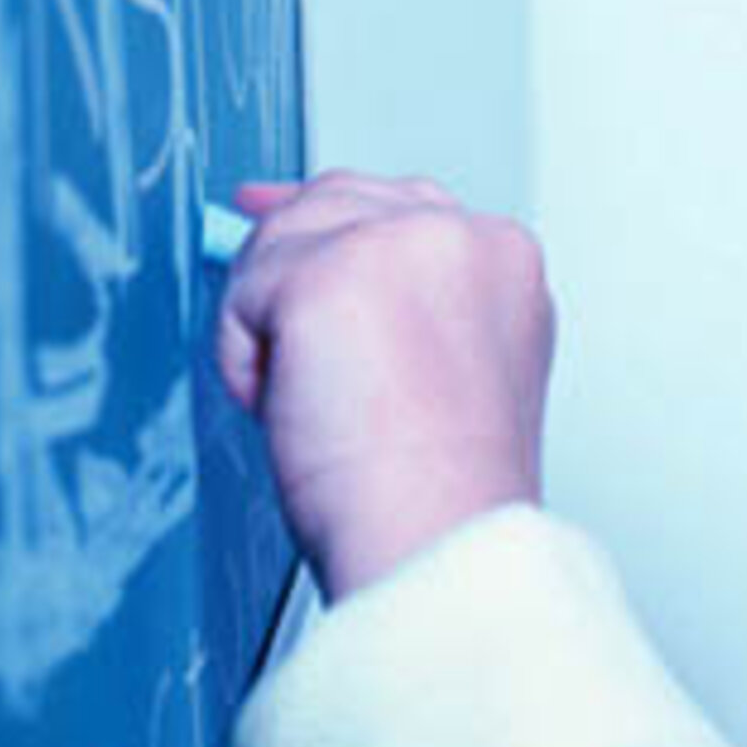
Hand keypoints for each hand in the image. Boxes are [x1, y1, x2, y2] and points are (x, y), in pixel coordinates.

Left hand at [214, 169, 555, 600]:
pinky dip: (243, 359)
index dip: (339, 229)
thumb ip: (397, 294)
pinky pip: (244, 292)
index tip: (298, 248)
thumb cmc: (440, 491)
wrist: (440, 547)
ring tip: (317, 406)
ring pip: (284, 239)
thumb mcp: (445, 365)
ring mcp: (395, 245)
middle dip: (294, 258)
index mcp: (502, 258)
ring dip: (271, 323)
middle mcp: (460, 235)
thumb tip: (308, 247)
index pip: (402, 205)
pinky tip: (292, 409)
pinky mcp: (326, 275)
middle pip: (338, 199)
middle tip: (280, 334)